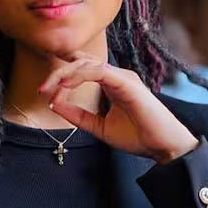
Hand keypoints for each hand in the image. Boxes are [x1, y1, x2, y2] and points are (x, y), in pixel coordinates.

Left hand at [39, 56, 198, 163]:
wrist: (164, 147)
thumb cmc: (138, 136)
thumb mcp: (99, 127)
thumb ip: (78, 115)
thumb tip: (54, 102)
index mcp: (111, 82)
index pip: (82, 68)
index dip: (62, 74)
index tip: (45, 92)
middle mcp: (117, 75)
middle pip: (81, 61)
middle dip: (59, 72)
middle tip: (43, 88)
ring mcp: (122, 76)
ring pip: (87, 63)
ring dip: (65, 73)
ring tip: (51, 87)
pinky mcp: (127, 82)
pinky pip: (99, 71)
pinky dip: (80, 75)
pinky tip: (66, 86)